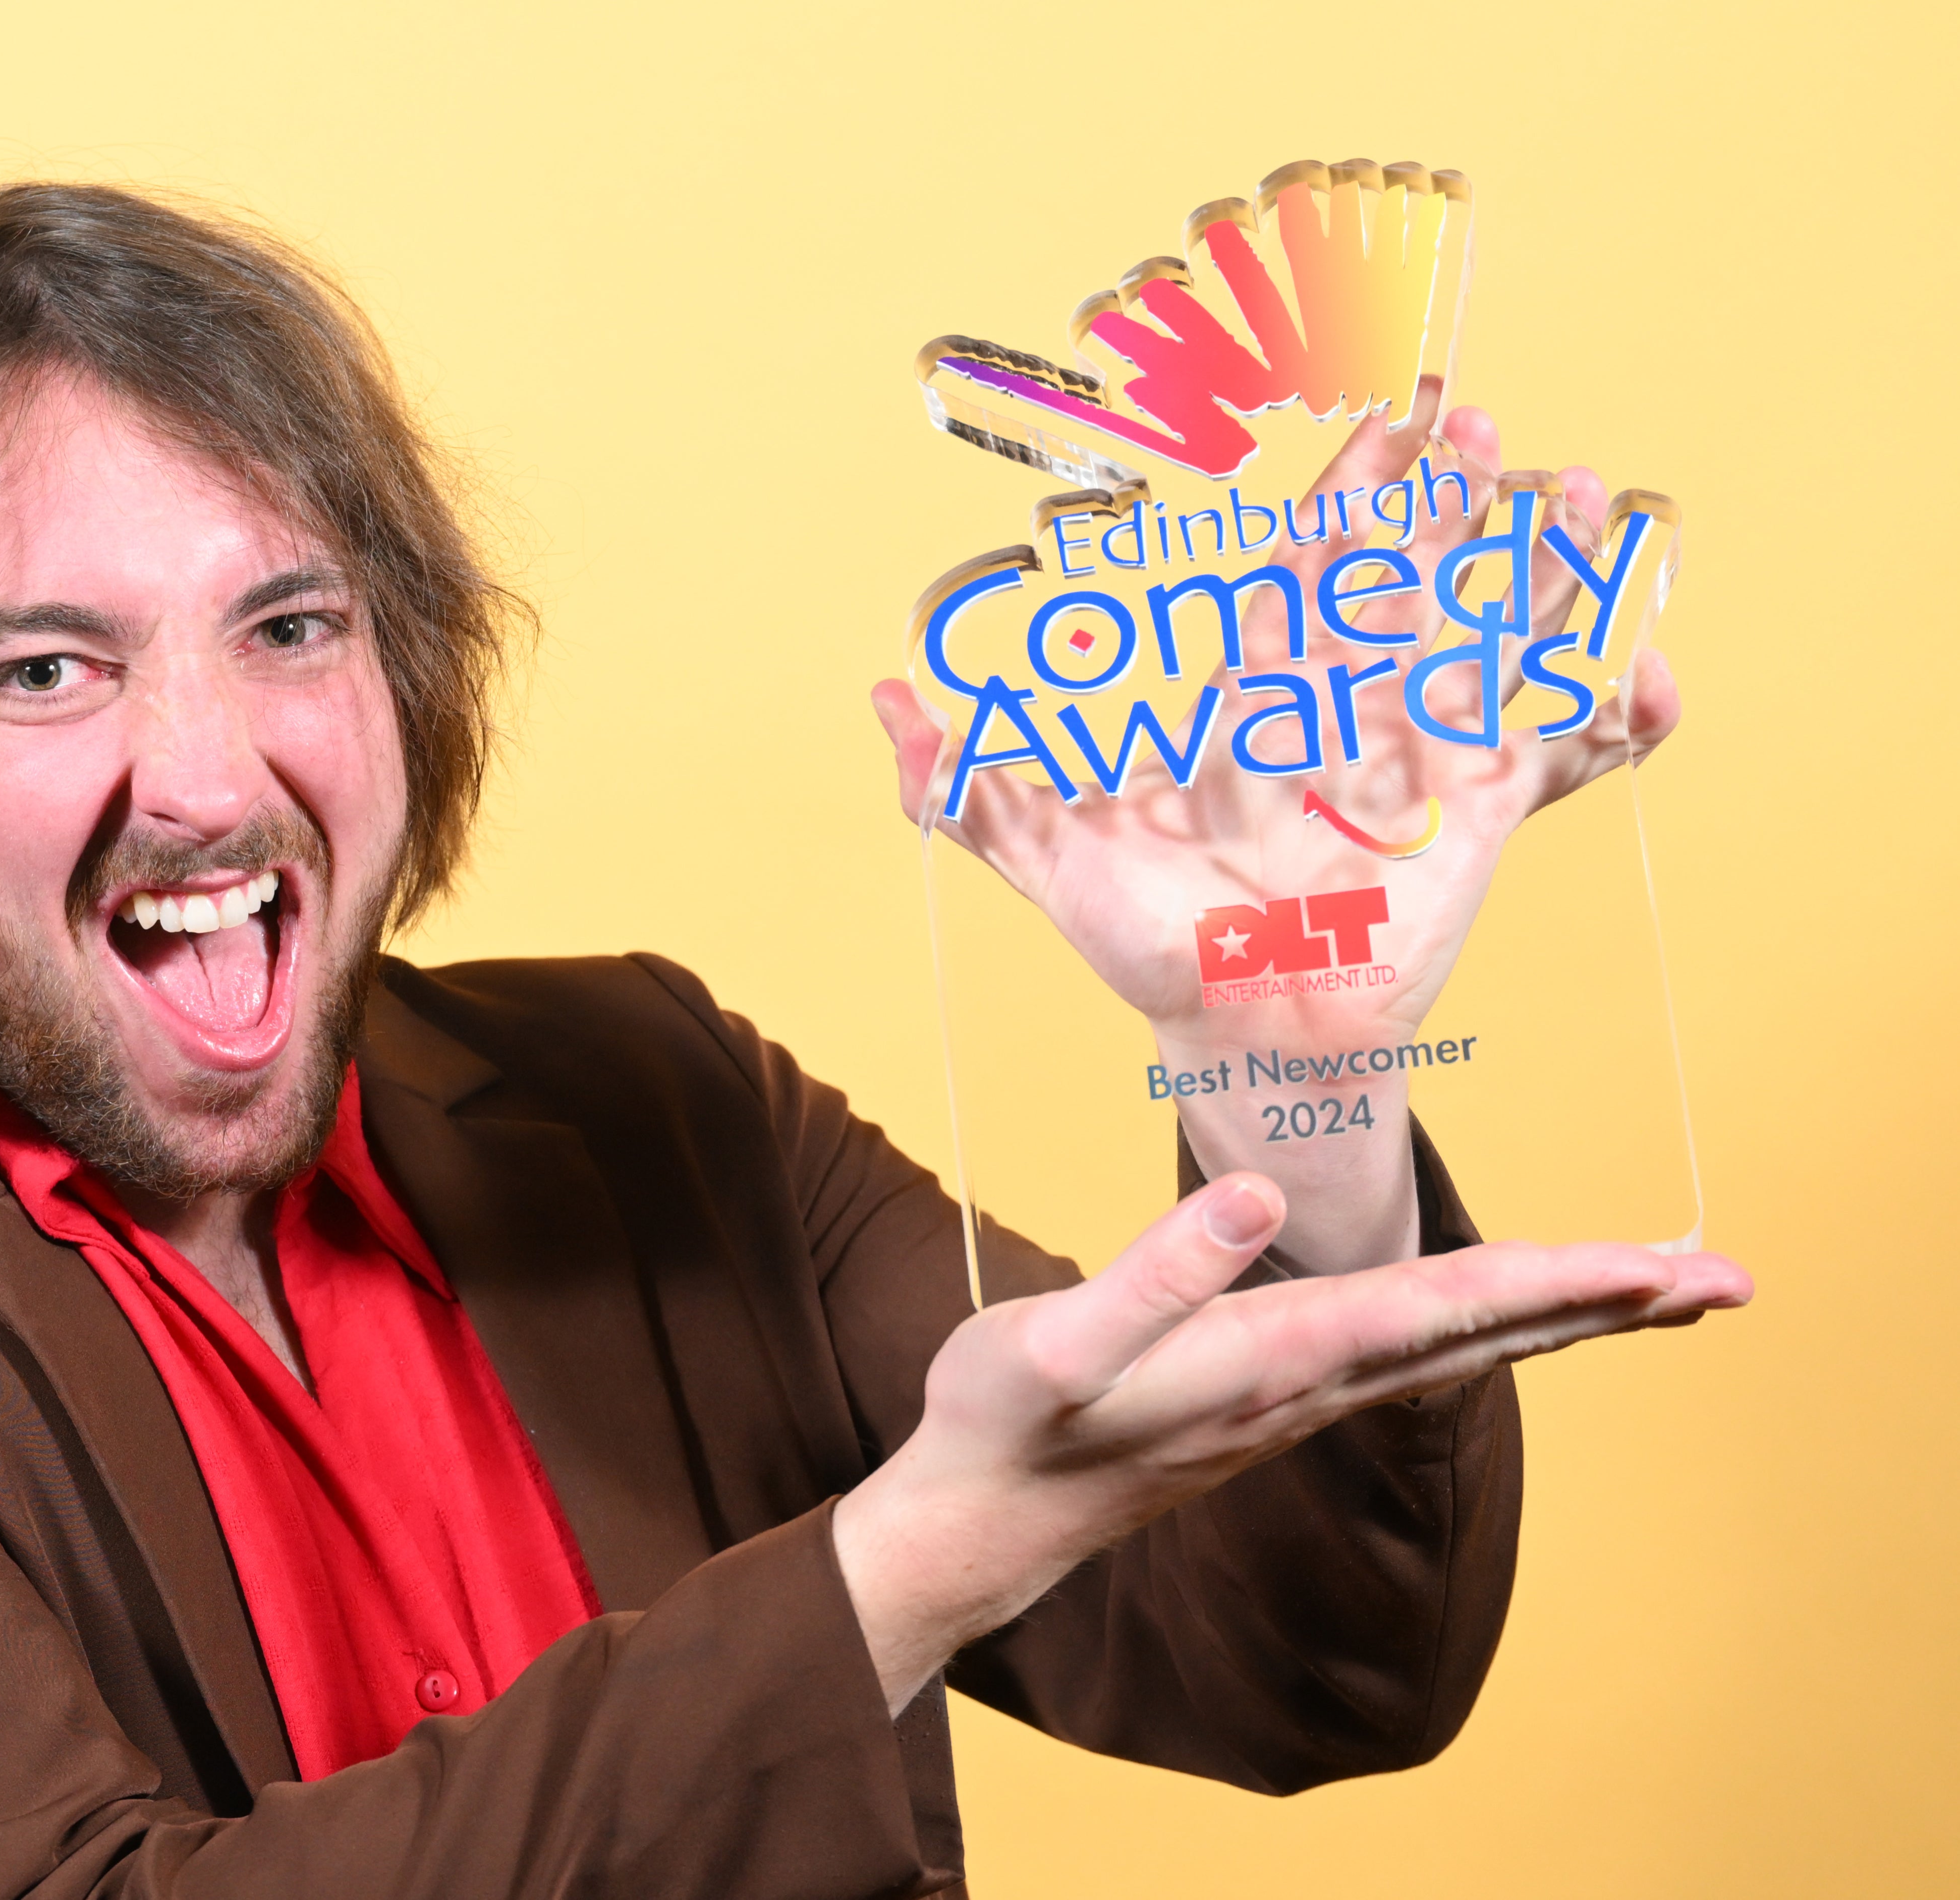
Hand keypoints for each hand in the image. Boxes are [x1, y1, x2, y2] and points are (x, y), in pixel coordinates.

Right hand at [830, 1172, 1750, 1711]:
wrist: (980, 1521)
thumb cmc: (1008, 1426)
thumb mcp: (1054, 1344)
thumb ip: (1155, 1275)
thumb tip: (1252, 1197)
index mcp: (1273, 1359)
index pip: (1445, 1310)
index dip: (1556, 1280)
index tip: (1661, 1262)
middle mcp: (1308, 1384)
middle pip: (1487, 1336)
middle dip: (1608, 1304)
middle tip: (1725, 1282)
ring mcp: (1296, 1399)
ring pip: (1461, 1350)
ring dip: (1562, 1317)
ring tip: (1653, 1292)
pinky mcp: (1271, 1399)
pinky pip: (1415, 1360)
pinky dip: (1487, 1329)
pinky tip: (1504, 1320)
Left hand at [875, 378, 1682, 1269]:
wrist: (1238, 1035)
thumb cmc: (1143, 945)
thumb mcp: (1049, 861)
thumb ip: (970, 787)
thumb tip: (885, 701)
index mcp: (1259, 698)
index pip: (1306, 571)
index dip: (1342, 494)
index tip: (1383, 416)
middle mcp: (1342, 713)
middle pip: (1401, 582)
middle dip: (1438, 500)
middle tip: (1472, 408)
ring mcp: (1413, 763)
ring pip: (1478, 642)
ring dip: (1527, 567)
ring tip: (1573, 482)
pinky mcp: (1474, 828)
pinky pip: (1543, 751)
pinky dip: (1598, 703)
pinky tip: (1638, 648)